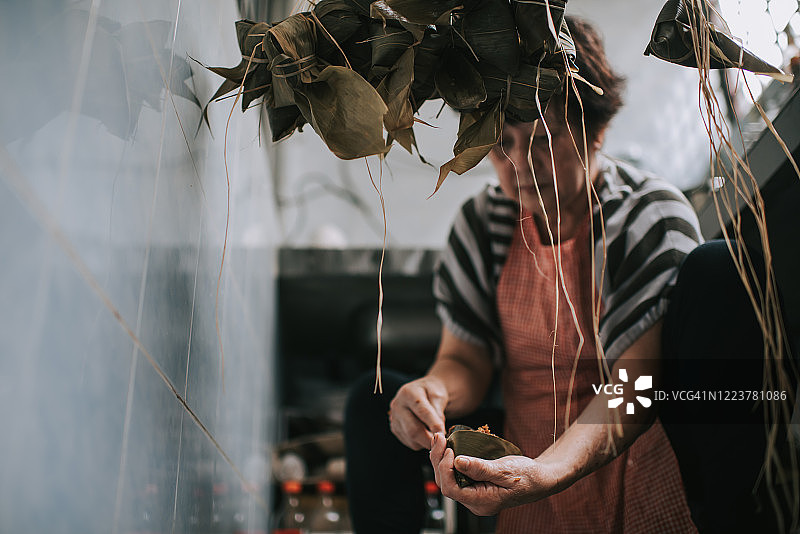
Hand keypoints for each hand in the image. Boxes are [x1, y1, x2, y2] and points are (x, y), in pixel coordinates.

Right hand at [388, 376, 447, 449]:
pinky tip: (426, 433)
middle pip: (413, 430)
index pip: (422, 412)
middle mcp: (398, 406)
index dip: (434, 425)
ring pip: (411, 439)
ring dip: (426, 442)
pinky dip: (421, 442)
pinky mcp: (395, 429)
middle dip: (430, 440)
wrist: (422, 392)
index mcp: (408, 393)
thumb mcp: (439, 395)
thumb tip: (439, 431)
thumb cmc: (431, 392)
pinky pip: (409, 442)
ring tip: (435, 434)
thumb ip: (439, 411)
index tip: (443, 435)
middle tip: (443, 442)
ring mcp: (394, 418)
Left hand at [428, 433, 559, 515]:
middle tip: (439, 437)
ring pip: (449, 478)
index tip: (448, 449)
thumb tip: (458, 462)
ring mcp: (474, 494)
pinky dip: (450, 459)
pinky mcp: (475, 484)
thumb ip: (481, 468)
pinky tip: (449, 446)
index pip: (451, 489)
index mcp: (481, 502)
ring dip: (441, 458)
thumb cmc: (528, 475)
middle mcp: (474, 501)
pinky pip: (456, 474)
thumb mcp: (504, 469)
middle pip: (446, 483)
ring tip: (440, 439)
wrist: (541, 478)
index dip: (444, 468)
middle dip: (439, 460)